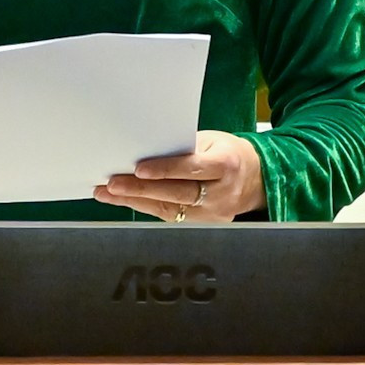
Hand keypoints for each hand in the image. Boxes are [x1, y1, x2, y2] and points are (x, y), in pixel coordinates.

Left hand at [93, 129, 264, 221]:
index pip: (191, 168)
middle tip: (111, 185)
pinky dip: (146, 208)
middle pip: (177, 193)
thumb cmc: (228, 152)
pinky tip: (126, 201)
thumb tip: (145, 150)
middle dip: (140, 190)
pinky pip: (172, 217)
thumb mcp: (212, 140)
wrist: (256, 178)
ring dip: (135, 201)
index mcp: (226, 164)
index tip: (138, 169)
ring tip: (109, 194)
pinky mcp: (206, 224)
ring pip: (170, 209)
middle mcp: (222, 192)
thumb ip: (184, 148)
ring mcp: (214, 213)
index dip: (164, 170)